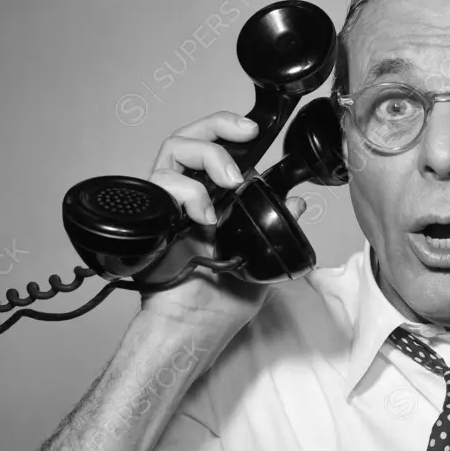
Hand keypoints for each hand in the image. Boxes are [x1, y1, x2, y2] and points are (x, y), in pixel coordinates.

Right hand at [139, 111, 308, 323]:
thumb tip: (297, 201)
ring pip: (173, 148)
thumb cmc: (221, 300)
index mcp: (213, 200)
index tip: (253, 128)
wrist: (195, 325)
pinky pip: (161, 183)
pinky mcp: (152, 215)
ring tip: (231, 182)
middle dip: (218, 125)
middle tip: (245, 133)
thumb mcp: (262, 256)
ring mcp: (167, 203)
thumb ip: (277, 225)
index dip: (228, 130)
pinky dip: (188, 193)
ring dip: (208, 156)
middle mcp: (187, 195)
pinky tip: (205, 217)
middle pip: (190, 137)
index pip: (214, 150)